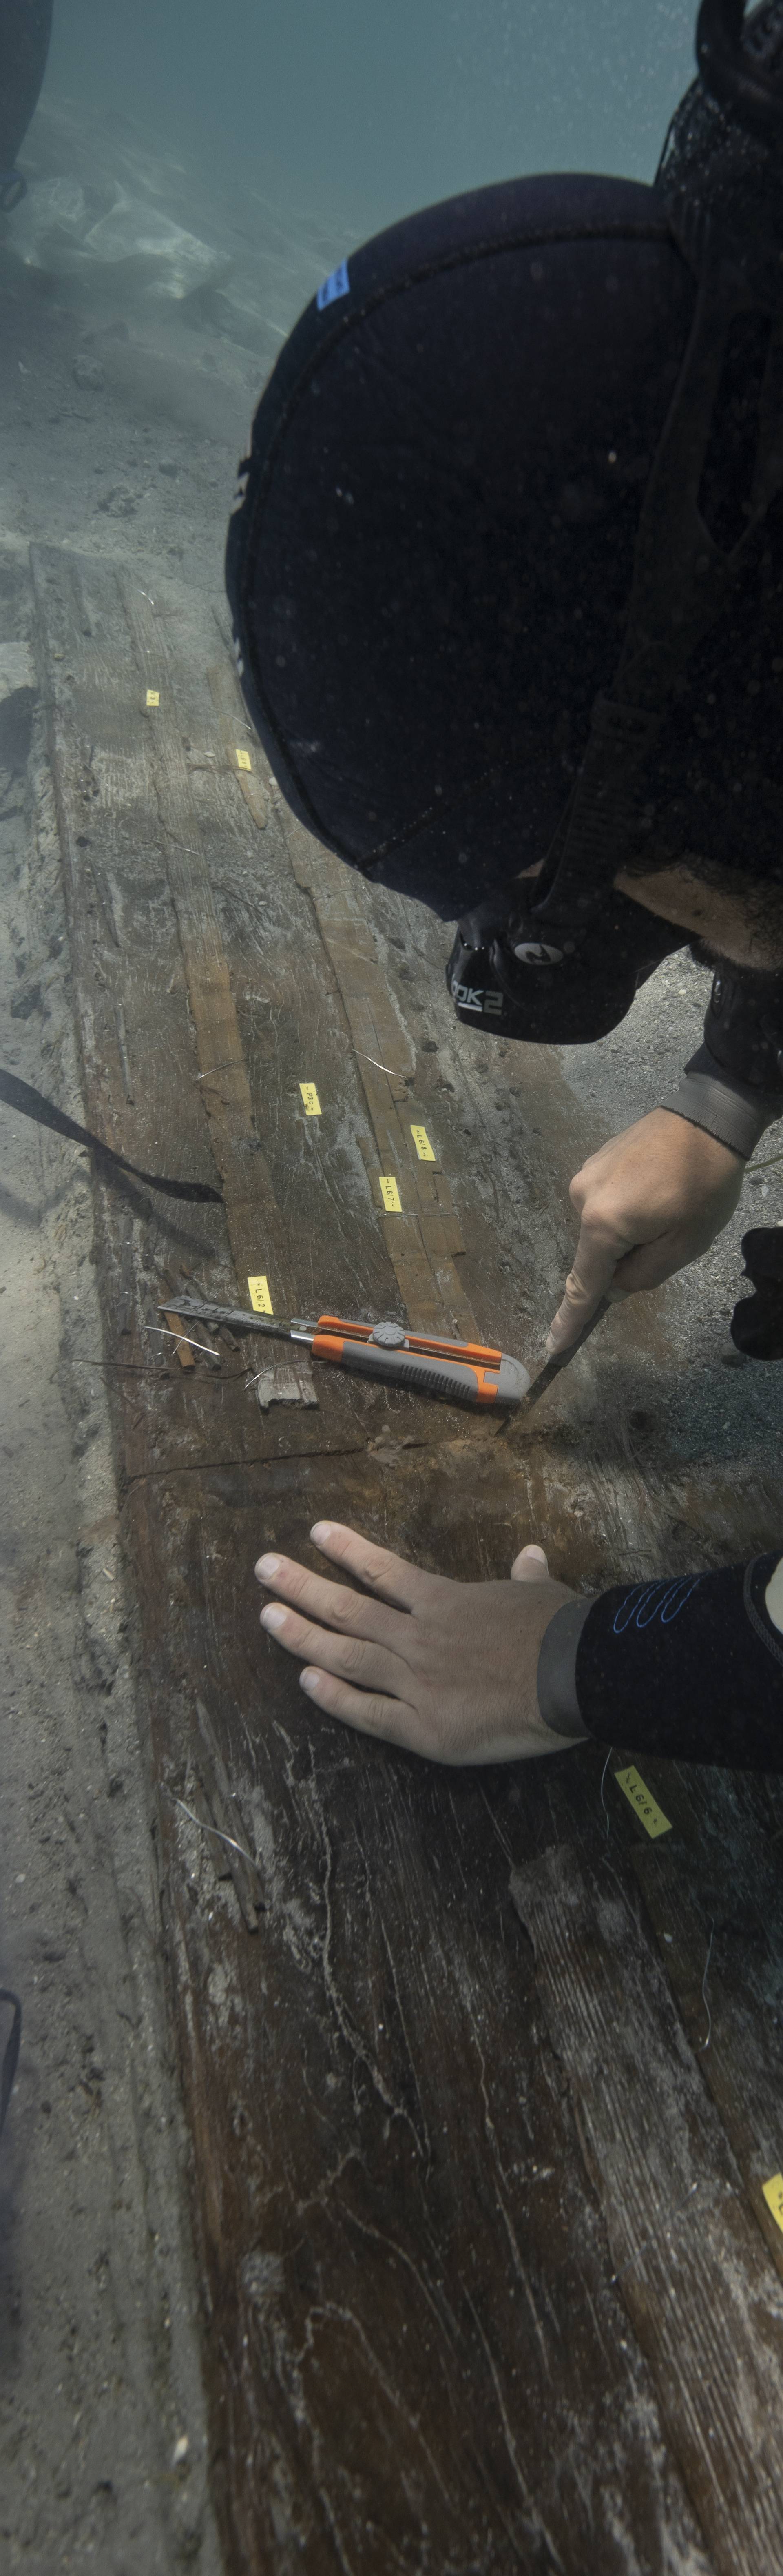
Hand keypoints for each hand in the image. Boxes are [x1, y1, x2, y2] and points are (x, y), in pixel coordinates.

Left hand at [255, 1524, 581, 1763]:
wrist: (571, 1675)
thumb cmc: (560, 1629)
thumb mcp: (542, 1593)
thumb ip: (526, 1575)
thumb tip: (531, 1553)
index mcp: (445, 1602)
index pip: (384, 1570)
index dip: (347, 1552)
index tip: (314, 1533)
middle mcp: (419, 1637)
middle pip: (349, 1610)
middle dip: (301, 1588)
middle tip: (263, 1569)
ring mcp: (415, 1681)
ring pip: (347, 1655)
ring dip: (303, 1636)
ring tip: (267, 1617)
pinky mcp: (422, 1727)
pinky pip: (368, 1712)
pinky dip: (334, 1696)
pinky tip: (305, 1681)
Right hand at [546, 1109, 743, 1355]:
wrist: (708, 1116)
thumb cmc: (703, 1184)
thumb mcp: (685, 1244)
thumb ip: (644, 1275)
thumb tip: (615, 1287)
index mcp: (602, 1224)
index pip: (583, 1284)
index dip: (570, 1319)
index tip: (552, 1347)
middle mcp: (581, 1199)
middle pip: (598, 1253)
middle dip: (628, 1257)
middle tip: (672, 1231)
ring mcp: (585, 1176)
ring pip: (603, 1228)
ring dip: (630, 1230)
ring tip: (668, 1203)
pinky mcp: (594, 1161)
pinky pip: (605, 1203)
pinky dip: (627, 1209)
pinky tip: (656, 1187)